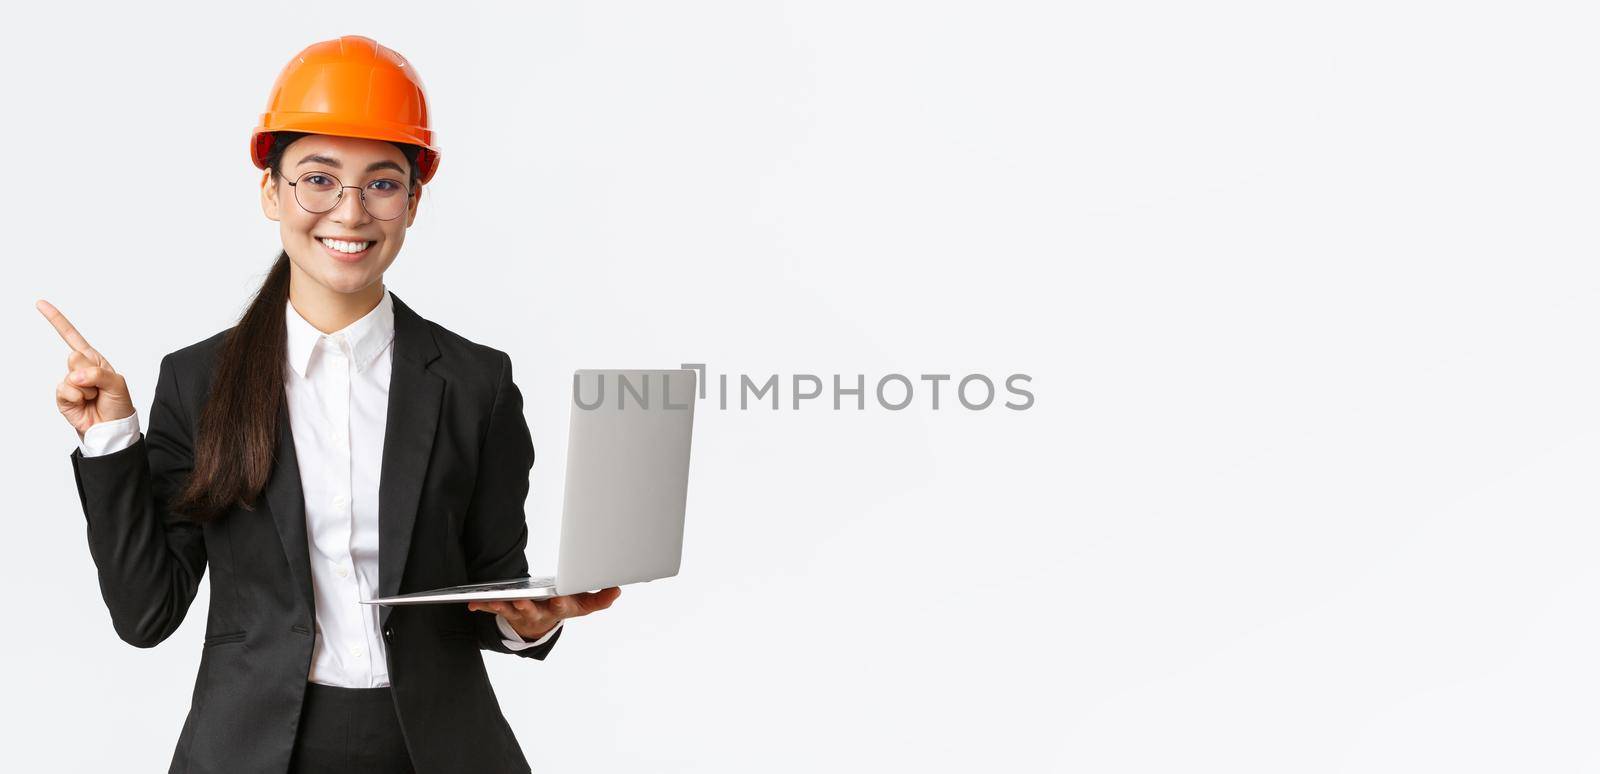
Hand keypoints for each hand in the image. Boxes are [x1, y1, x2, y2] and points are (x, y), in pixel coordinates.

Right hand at [37, 299, 135, 437]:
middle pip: (75, 357)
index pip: (72, 336)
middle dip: (91, 373)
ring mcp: (69, 382)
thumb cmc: (118, 404)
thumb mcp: (118, 384)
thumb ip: (99, 374)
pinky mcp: (62, 396)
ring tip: (94, 397)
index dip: (56, 320)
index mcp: (93, 359)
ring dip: (87, 389)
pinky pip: (65, 390)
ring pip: (72, 376)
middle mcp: (79, 368)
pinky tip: (84, 403)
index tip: (40, 303)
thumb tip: (75, 376)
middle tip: (99, 387)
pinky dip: (78, 397)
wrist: (111, 427)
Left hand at [468, 587, 621, 639]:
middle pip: (532, 611)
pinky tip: (471, 604)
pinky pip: (493, 608)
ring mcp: (521, 612)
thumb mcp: (584, 605)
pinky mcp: (507, 609)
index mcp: (558, 608)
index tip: (560, 599)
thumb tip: (617, 589)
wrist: (541, 624)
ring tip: (495, 602)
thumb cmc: (564, 607)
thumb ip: (601, 598)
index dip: (561, 603)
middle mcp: (539, 612)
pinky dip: (482, 606)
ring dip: (502, 607)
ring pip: (511, 611)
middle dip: (527, 607)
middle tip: (521, 601)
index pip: (561, 606)